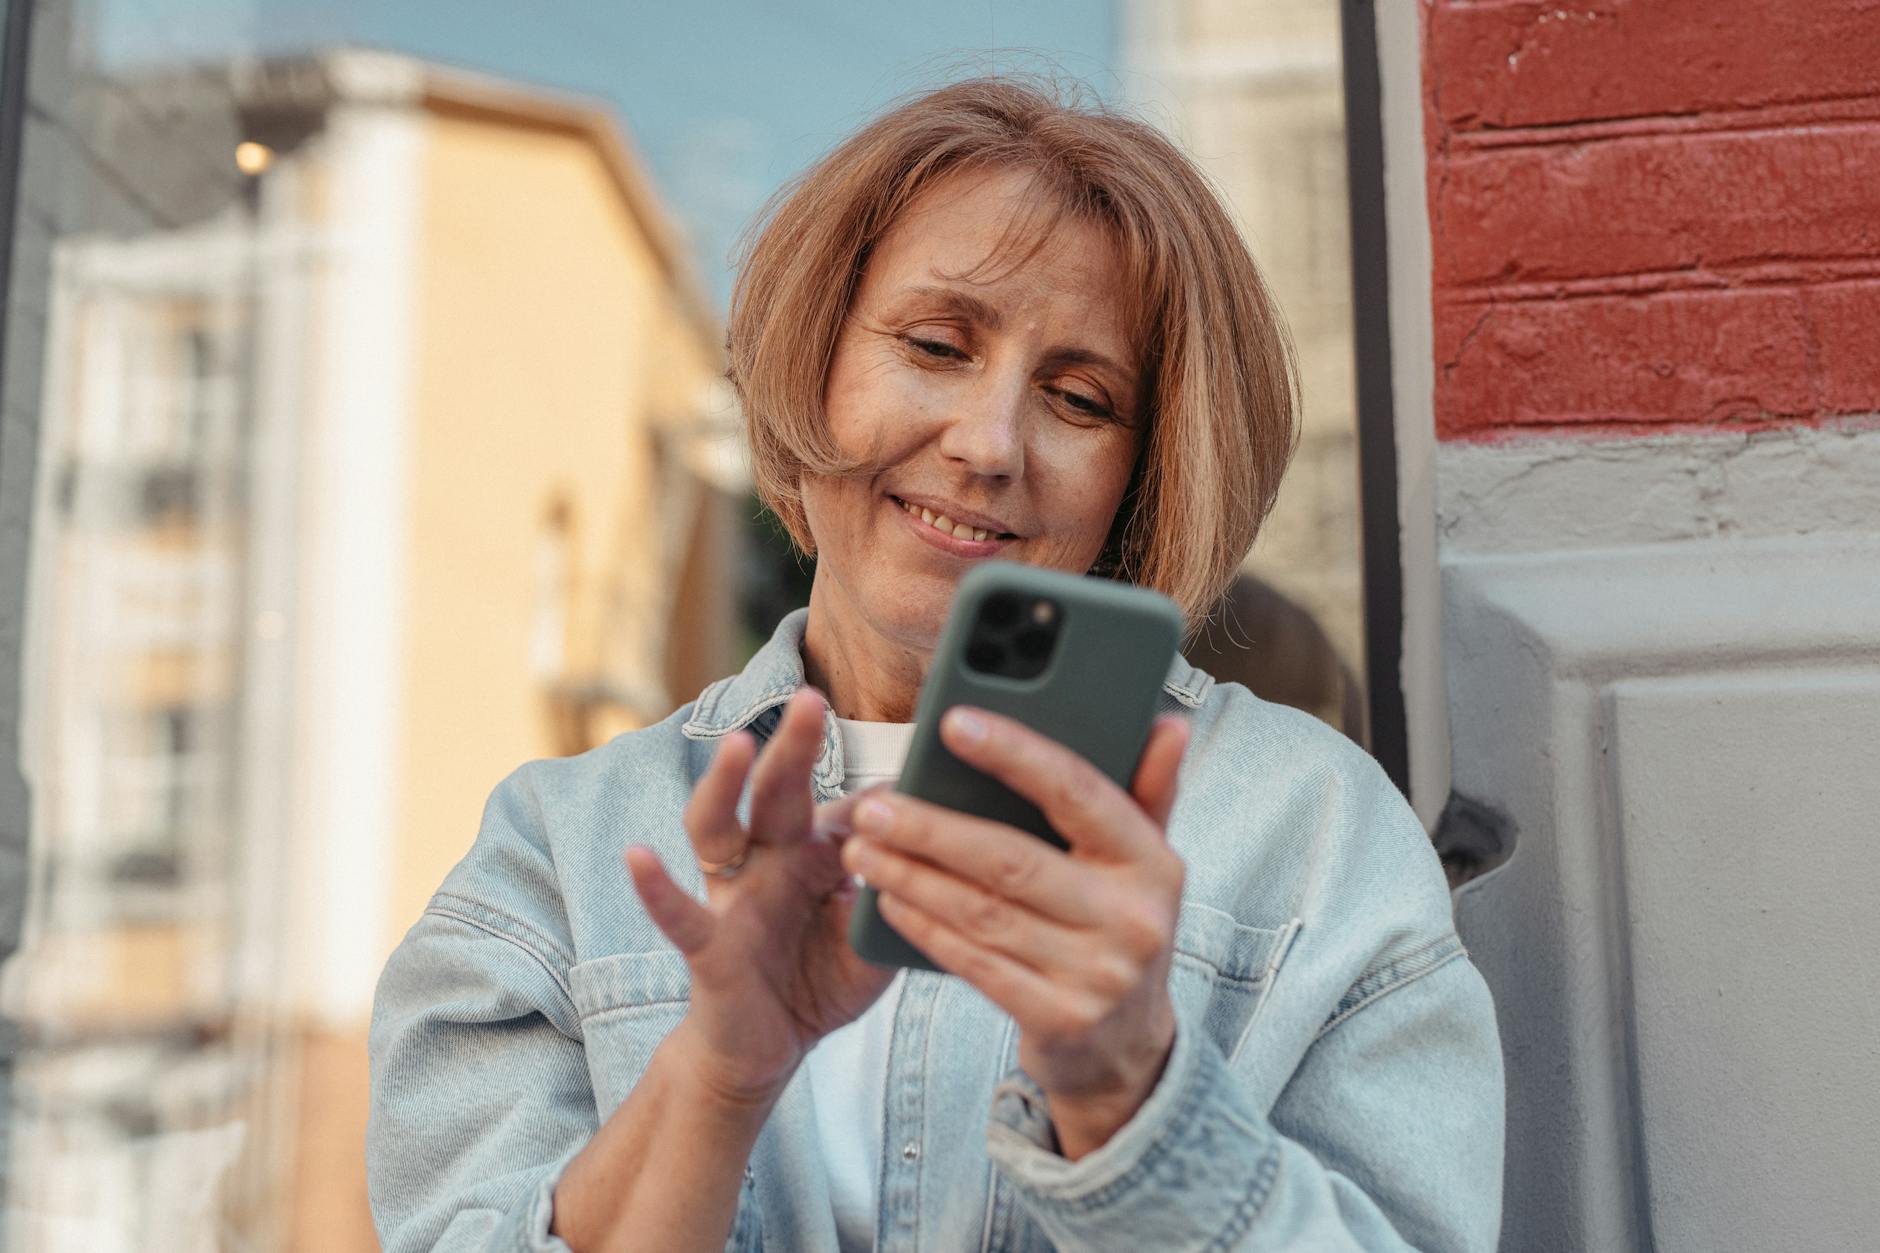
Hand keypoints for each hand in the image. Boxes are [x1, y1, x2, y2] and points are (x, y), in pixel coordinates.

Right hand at [625, 689, 895, 1108]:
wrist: (764, 1052)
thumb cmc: (821, 982)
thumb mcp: (872, 940)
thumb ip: (897, 898)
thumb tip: (933, 846)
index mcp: (817, 856)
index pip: (848, 809)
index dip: (880, 793)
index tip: (916, 758)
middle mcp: (770, 862)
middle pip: (777, 792)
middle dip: (794, 744)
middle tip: (811, 697)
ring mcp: (733, 897)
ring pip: (718, 828)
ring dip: (725, 784)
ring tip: (738, 745)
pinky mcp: (707, 945)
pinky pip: (679, 912)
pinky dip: (656, 886)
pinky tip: (639, 856)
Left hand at [840, 707, 1189, 1158]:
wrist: (1127, 1047)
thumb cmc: (1118, 925)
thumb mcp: (1144, 862)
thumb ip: (1149, 790)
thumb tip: (1169, 722)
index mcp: (1153, 861)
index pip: (1077, 793)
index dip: (1014, 754)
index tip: (952, 723)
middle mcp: (1132, 918)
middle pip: (1012, 860)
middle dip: (932, 829)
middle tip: (873, 805)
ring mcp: (1097, 974)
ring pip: (983, 913)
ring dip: (912, 877)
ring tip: (863, 849)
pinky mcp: (1058, 1018)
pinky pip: (974, 962)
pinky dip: (925, 928)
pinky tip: (889, 902)